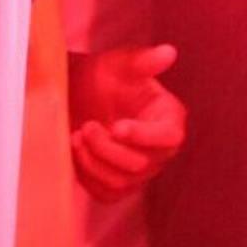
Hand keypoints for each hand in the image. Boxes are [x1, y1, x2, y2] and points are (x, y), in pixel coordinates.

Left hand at [68, 44, 189, 198]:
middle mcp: (160, 149)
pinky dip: (88, 176)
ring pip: (121, 182)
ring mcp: (141, 171)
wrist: (77, 95)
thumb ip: (143, 61)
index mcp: (169, 118)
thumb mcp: (120, 64)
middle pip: (141, 164)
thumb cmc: (103, 76)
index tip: (117, 126)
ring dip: (94, 162)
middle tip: (87, 126)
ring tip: (77, 136)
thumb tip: (168, 52)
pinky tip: (76, 153)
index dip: (145, 136)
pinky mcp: (119, 186)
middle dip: (108, 148)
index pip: (170, 137)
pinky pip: (106, 193)